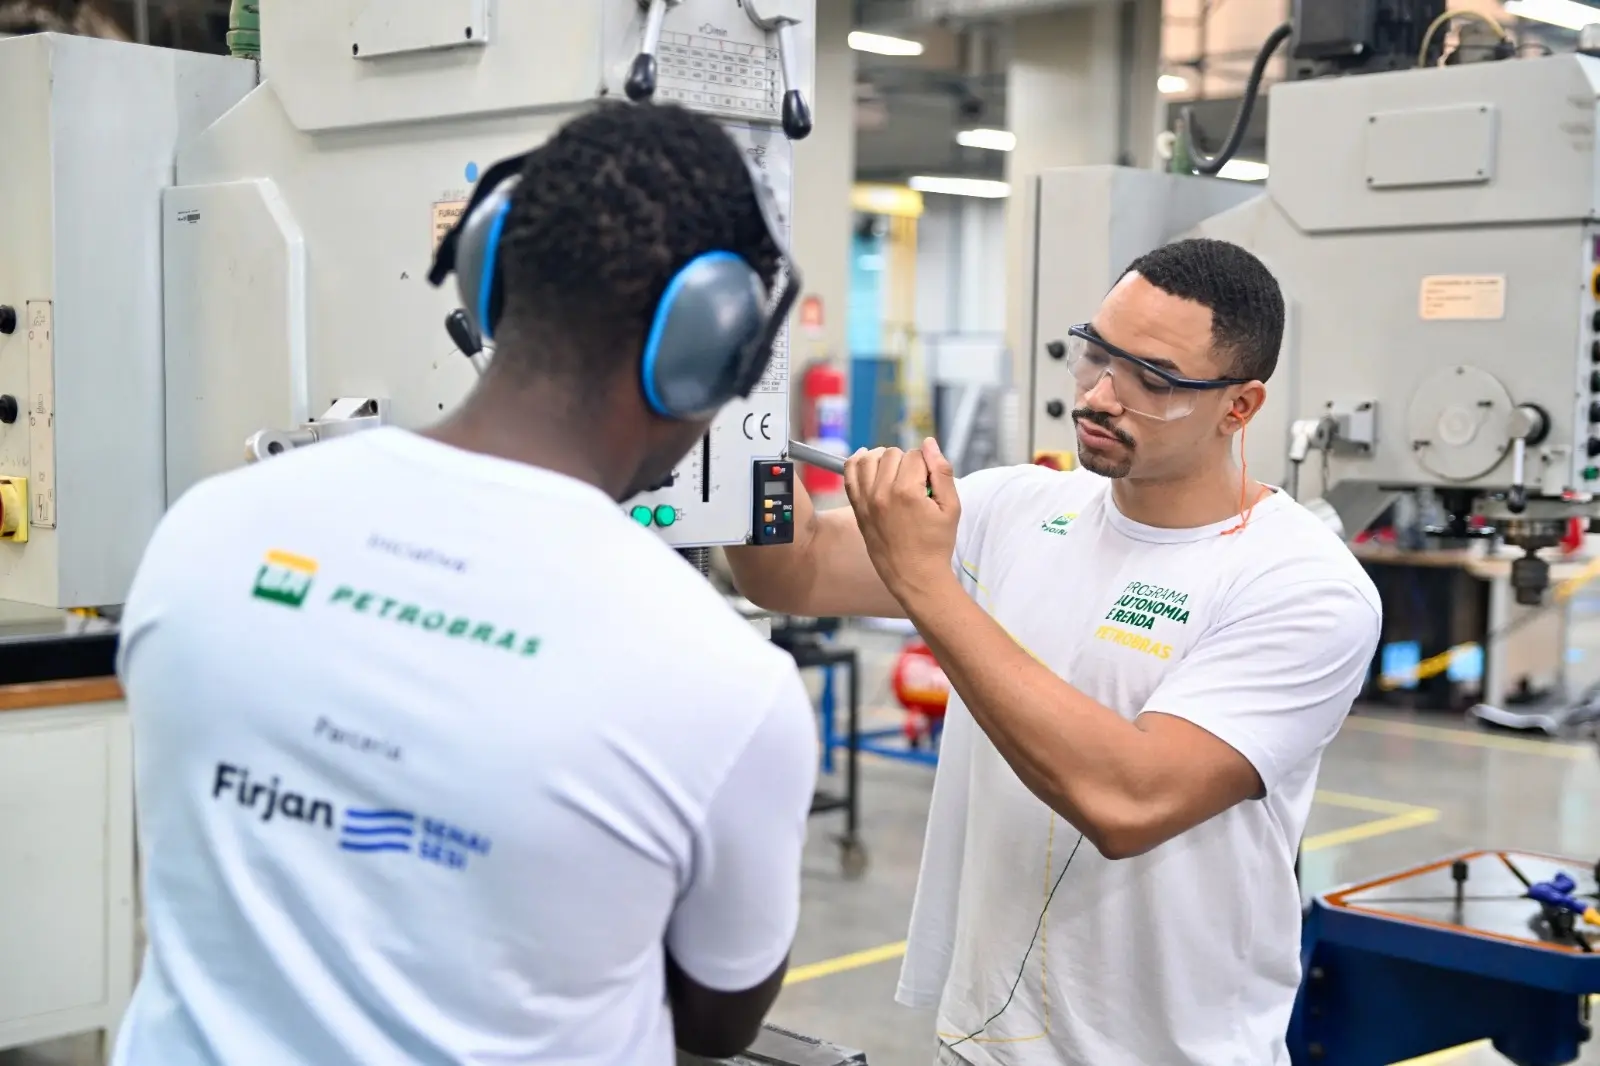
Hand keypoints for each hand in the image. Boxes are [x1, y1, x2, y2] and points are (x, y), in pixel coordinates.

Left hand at [843, 438, 960, 603]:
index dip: (926, 465)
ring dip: (883, 458)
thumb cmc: (936, 544)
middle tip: (916, 482)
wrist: (915, 576)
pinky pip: (849, 475)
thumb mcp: (951, 508)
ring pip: (868, 458)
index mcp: (907, 492)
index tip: (930, 482)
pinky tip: (867, 460)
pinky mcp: (857, 509)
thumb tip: (929, 443)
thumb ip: (942, 471)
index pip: (915, 455)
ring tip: (895, 471)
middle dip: (906, 461)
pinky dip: (856, 462)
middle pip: (892, 454)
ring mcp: (866, 501)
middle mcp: (882, 494)